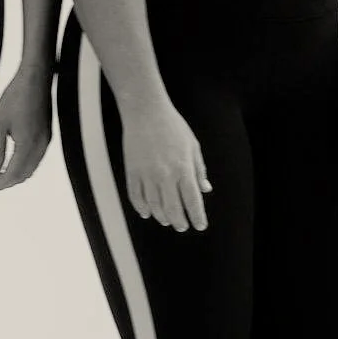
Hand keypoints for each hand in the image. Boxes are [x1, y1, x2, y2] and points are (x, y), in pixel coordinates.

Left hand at [0, 67, 52, 192]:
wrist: (35, 78)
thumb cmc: (16, 97)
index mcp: (27, 144)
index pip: (12, 174)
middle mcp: (40, 146)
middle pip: (23, 175)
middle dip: (6, 183)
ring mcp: (46, 141)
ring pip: (31, 168)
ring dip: (16, 176)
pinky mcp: (47, 135)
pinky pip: (36, 159)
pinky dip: (24, 166)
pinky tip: (13, 163)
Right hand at [121, 99, 211, 231]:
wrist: (146, 112)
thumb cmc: (172, 126)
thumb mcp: (193, 146)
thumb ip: (199, 170)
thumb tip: (205, 189)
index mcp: (183, 168)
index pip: (193, 201)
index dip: (197, 216)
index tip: (200, 225)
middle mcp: (166, 175)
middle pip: (173, 209)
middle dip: (179, 222)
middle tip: (183, 227)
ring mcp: (147, 174)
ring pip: (154, 206)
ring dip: (162, 217)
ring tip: (166, 221)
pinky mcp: (132, 171)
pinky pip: (136, 197)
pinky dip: (141, 208)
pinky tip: (147, 212)